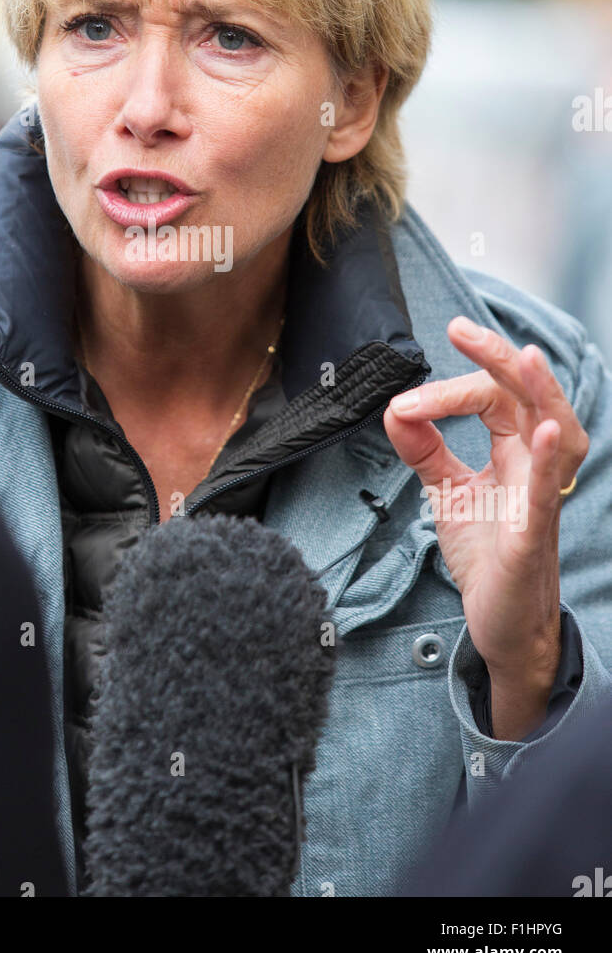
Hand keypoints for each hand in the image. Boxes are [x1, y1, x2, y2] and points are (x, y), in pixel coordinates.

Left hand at [383, 316, 588, 735]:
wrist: (500, 623)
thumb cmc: (487, 555)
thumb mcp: (447, 492)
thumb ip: (424, 450)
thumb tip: (394, 408)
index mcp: (515, 451)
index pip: (491, 398)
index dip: (448, 391)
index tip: (404, 404)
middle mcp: (535, 467)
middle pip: (528, 398)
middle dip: (499, 359)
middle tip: (460, 329)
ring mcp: (539, 499)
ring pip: (558, 433)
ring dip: (543, 392)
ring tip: (525, 357)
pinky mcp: (533, 535)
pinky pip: (547, 492)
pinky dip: (547, 459)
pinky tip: (543, 429)